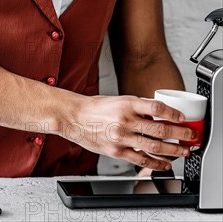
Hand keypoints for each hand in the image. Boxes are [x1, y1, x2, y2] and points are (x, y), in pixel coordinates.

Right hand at [62, 96, 196, 170]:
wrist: (73, 117)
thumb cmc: (94, 109)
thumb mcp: (118, 100)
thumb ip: (138, 107)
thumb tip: (159, 114)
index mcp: (127, 104)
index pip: (158, 108)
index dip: (174, 114)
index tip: (183, 118)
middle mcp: (125, 120)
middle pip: (161, 129)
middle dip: (181, 134)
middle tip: (191, 136)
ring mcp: (121, 137)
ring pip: (155, 147)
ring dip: (174, 150)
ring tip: (183, 151)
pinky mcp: (116, 151)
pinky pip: (141, 160)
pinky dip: (157, 164)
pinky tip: (165, 164)